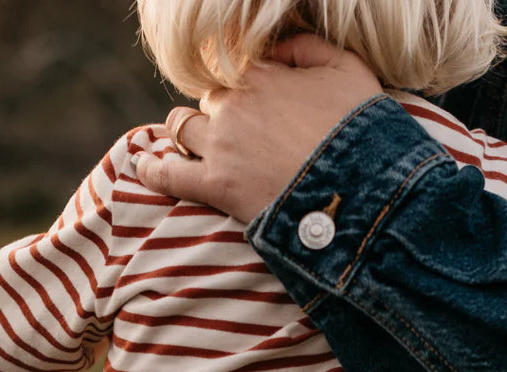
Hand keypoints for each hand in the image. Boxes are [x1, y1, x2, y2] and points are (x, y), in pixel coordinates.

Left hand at [136, 35, 381, 223]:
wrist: (360, 189)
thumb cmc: (362, 132)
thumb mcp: (349, 70)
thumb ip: (309, 47)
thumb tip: (276, 49)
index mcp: (263, 74)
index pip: (239, 71)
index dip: (249, 89)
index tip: (259, 107)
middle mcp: (235, 104)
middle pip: (211, 100)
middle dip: (222, 114)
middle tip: (241, 137)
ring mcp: (221, 145)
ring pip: (184, 129)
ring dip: (189, 136)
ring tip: (196, 149)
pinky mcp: (215, 186)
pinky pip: (168, 174)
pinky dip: (153, 170)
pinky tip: (143, 168)